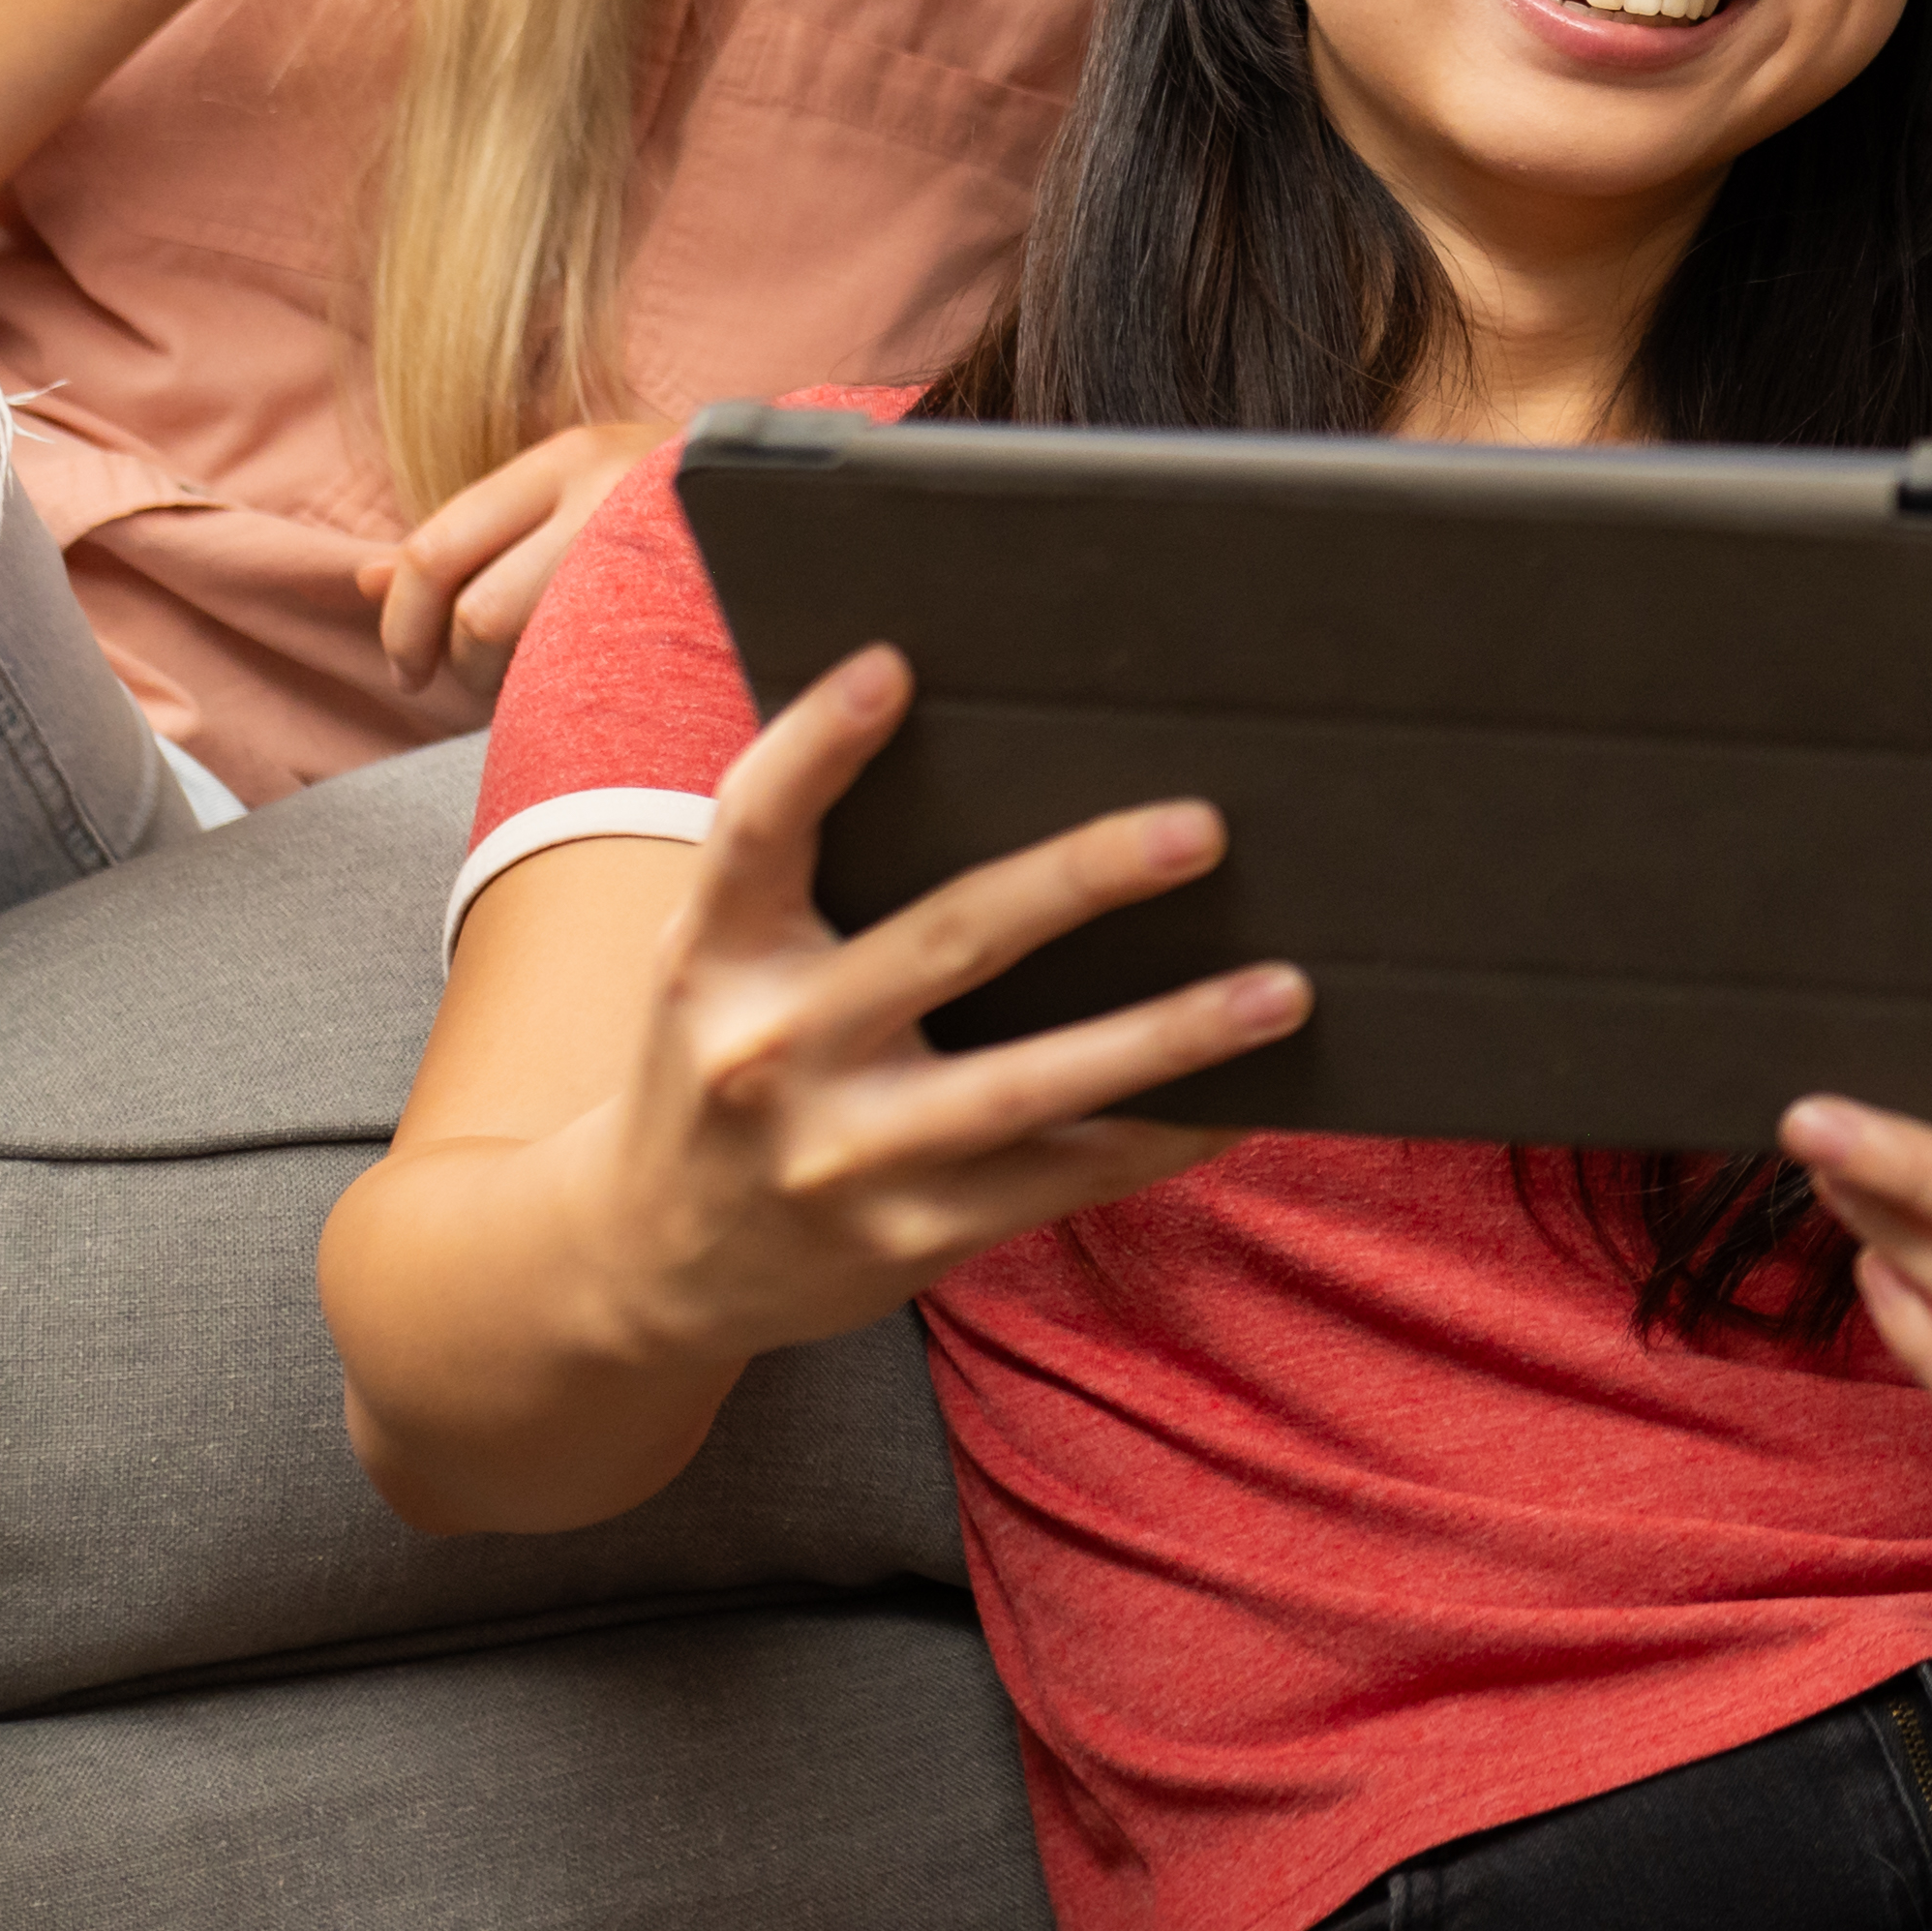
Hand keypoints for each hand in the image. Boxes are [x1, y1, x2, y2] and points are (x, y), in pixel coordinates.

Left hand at [360, 413, 679, 690]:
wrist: (803, 504)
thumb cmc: (661, 513)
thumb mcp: (562, 499)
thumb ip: (467, 539)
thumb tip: (357, 581)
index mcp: (564, 459)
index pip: (435, 550)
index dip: (402, 623)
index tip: (410, 671)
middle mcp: (607, 492)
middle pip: (479, 615)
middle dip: (459, 668)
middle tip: (475, 689)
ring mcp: (657, 548)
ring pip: (536, 653)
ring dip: (515, 689)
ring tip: (542, 685)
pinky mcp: (702, 601)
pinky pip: (606, 674)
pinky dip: (573, 696)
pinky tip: (590, 694)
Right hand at [569, 643, 1287, 1365]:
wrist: (647, 1266)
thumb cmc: (718, 1069)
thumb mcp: (714, 966)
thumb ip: (803, 878)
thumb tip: (973, 745)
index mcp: (714, 956)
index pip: (752, 829)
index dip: (816, 745)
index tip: (893, 664)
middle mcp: (772, 1051)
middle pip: (945, 942)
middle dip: (1079, 880)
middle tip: (1201, 827)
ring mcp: (845, 1154)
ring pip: (1030, 1082)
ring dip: (1168, 1035)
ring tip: (1285, 989)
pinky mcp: (910, 1235)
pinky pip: (1064, 1177)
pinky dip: (1165, 1135)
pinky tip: (1253, 1098)